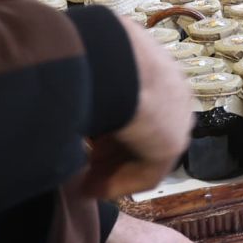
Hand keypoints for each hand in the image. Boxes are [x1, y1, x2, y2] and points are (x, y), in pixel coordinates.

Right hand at [80, 16, 192, 197]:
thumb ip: (90, 75)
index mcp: (158, 68)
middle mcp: (173, 94)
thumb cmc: (97, 52)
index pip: (138, 101)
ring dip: (113, 170)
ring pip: (144, 153)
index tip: (88, 135)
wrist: (117, 63)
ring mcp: (177, 120)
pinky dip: (118, 184)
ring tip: (84, 183)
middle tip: (86, 163)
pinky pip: (146, 173)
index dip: (111, 122)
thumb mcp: (93, 59)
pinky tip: (91, 190)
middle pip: (143, 131)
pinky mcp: (172, 145)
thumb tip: (66, 78)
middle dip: (113, 150)